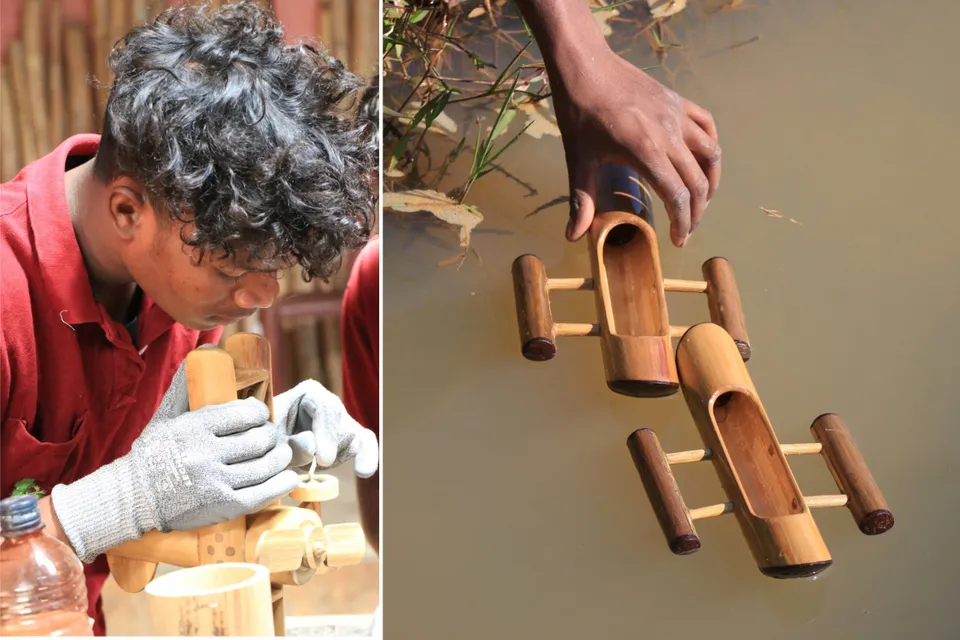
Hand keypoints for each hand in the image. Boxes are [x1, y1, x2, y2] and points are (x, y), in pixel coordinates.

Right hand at [50, 357, 298, 562]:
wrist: (134, 497)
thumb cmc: (154, 452)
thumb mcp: (166, 416)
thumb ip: (186, 385)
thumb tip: (208, 349)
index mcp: (194, 428)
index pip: (243, 414)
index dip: (259, 412)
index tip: (260, 414)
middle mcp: (205, 455)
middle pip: (258, 440)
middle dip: (270, 434)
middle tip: (270, 434)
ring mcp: (215, 483)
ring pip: (265, 466)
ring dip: (280, 457)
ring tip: (279, 453)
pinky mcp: (223, 506)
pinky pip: (263, 493)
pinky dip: (281, 483)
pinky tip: (287, 476)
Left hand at [273, 380, 378, 478]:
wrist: (264, 449)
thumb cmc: (263, 441)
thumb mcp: (269, 442)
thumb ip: (289, 445)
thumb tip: (314, 449)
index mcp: (309, 393)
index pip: (326, 408)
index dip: (327, 434)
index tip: (323, 460)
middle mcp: (330, 402)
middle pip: (341, 426)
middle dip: (327, 450)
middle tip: (308, 467)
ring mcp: (342, 419)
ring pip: (352, 441)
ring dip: (332, 460)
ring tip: (308, 466)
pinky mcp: (350, 436)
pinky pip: (366, 443)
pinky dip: (367, 456)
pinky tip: (363, 470)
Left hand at [549, 48, 721, 246]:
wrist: (585, 67)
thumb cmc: (580, 114)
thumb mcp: (579, 160)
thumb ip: (581, 201)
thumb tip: (574, 235)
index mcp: (646, 151)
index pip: (677, 196)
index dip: (683, 222)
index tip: (679, 240)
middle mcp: (669, 134)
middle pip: (698, 181)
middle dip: (697, 211)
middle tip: (688, 228)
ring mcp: (677, 115)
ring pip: (711, 153)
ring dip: (710, 181)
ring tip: (701, 200)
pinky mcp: (678, 101)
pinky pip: (707, 126)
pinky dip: (710, 147)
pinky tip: (702, 161)